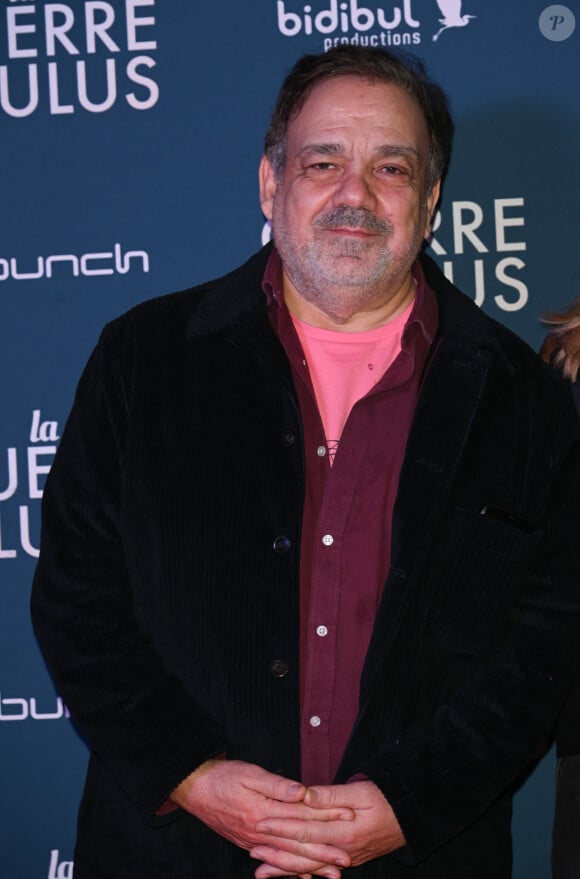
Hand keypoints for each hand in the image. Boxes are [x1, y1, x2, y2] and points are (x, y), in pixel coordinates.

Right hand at [171, 759, 352, 877]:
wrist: (195, 789)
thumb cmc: (223, 777)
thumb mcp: (250, 773)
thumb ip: (277, 785)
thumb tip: (302, 792)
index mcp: (263, 812)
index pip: (302, 816)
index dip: (326, 817)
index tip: (348, 817)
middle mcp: (260, 832)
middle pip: (298, 844)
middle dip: (324, 852)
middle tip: (347, 859)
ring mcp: (253, 842)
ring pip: (287, 858)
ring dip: (311, 866)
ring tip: (332, 874)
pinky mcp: (248, 843)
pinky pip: (274, 861)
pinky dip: (289, 870)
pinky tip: (303, 876)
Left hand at [251, 780, 404, 876]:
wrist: (411, 818)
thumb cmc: (387, 800)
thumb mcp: (361, 791)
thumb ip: (331, 795)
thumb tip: (305, 794)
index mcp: (344, 832)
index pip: (305, 830)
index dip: (281, 826)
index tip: (260, 823)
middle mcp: (343, 851)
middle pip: (303, 854)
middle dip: (276, 853)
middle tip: (251, 851)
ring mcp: (346, 858)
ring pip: (309, 866)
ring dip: (284, 868)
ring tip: (261, 871)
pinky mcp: (349, 859)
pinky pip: (320, 869)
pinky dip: (302, 872)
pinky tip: (288, 874)